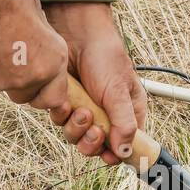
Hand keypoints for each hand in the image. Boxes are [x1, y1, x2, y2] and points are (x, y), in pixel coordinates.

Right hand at [0, 0, 71, 110]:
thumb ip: (43, 43)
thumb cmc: (11, 3)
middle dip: (23, 86)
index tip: (38, 85)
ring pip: (7, 89)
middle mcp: (36, 77)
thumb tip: (39, 47)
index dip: (45, 92)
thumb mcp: (41, 20)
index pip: (55, 98)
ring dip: (4, 77)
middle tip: (14, 64)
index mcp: (55, 62)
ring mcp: (9, 82)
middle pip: (28, 97)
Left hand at [43, 2, 146, 165]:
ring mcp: (85, 110)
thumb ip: (123, 123)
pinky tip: (66, 101)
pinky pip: (61, 122)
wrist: (76, 32)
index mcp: (128, 113)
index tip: (110, 156)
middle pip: (98, 147)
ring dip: (77, 129)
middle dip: (93, 143)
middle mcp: (107, 115)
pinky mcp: (65, 104)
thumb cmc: (104, 56)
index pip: (126, 145)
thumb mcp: (118, 91)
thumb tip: (127, 152)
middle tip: (94, 130)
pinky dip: (62, 115)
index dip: (117, 154)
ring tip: (80, 111)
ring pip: (77, 137)